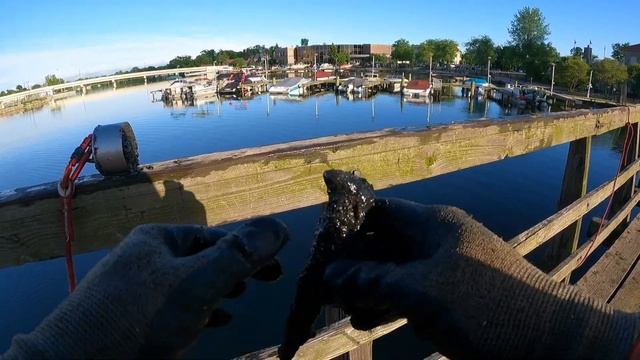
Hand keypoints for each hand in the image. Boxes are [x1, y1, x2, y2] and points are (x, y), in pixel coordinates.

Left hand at [3, 218, 288, 358]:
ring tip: (242, 296)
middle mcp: (146, 258)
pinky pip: (174, 306)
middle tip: (268, 280)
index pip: (217, 236)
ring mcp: (136, 289)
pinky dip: (199, 311)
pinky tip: (213, 322)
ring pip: (189, 283)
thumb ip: (236, 256)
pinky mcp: (131, 318)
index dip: (251, 248)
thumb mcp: (195, 284)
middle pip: (203, 258)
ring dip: (219, 289)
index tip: (278, 265)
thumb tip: (278, 228)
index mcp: (158, 239)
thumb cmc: (139, 318)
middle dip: (236, 269)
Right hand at [324, 198, 639, 358]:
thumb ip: (373, 281)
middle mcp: (436, 240)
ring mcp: (442, 270)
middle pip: (382, 243)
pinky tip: (363, 321)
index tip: (319, 242)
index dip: (347, 221)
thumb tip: (329, 275)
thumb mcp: (421, 291)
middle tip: (321, 284)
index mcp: (433, 223)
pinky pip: (406, 295)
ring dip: (365, 288)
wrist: (549, 343)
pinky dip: (385, 305)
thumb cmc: (484, 305)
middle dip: (351, 263)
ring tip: (338, 307)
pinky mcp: (448, 298)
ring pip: (392, 271)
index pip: (379, 210)